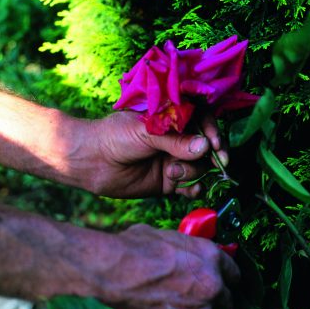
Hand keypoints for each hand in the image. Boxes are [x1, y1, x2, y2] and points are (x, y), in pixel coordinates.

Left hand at [88, 111, 227, 197]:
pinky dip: (194, 188)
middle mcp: (177, 139)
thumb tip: (206, 147)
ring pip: (200, 167)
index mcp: (172, 119)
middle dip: (213, 156)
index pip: (203, 120)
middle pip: (207, 146)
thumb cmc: (115, 136)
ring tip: (172, 173)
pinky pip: (191, 186)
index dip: (212, 132)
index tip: (216, 144)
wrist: (91, 161)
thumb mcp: (147, 132)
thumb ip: (176, 140)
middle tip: (218, 163)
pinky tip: (188, 190)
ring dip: (193, 172)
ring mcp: (174, 160)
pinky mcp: (169, 182)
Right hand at [97, 224, 239, 308]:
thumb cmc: (127, 253)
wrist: (108, 277)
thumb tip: (179, 257)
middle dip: (209, 304)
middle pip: (224, 302)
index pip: (232, 273)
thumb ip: (180, 253)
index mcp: (209, 256)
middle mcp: (213, 285)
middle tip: (190, 306)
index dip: (221, 280)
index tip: (212, 285)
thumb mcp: (161, 239)